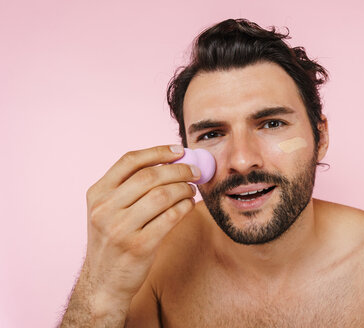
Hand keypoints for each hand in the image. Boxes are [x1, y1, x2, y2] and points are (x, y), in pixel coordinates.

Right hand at [82, 144, 198, 308]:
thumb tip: (170, 163)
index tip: (179, 151)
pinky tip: (189, 205)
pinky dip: (184, 207)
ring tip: (192, 190)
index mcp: (97, 194)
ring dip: (184, 189)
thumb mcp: (107, 211)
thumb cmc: (113, 241)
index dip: (158, 151)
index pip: (129, 161)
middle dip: (179, 170)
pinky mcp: (138, 246)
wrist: (103, 284)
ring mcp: (120, 228)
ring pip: (162, 195)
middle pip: (150, 176)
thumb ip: (128, 188)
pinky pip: (170, 217)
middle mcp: (105, 209)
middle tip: (195, 172)